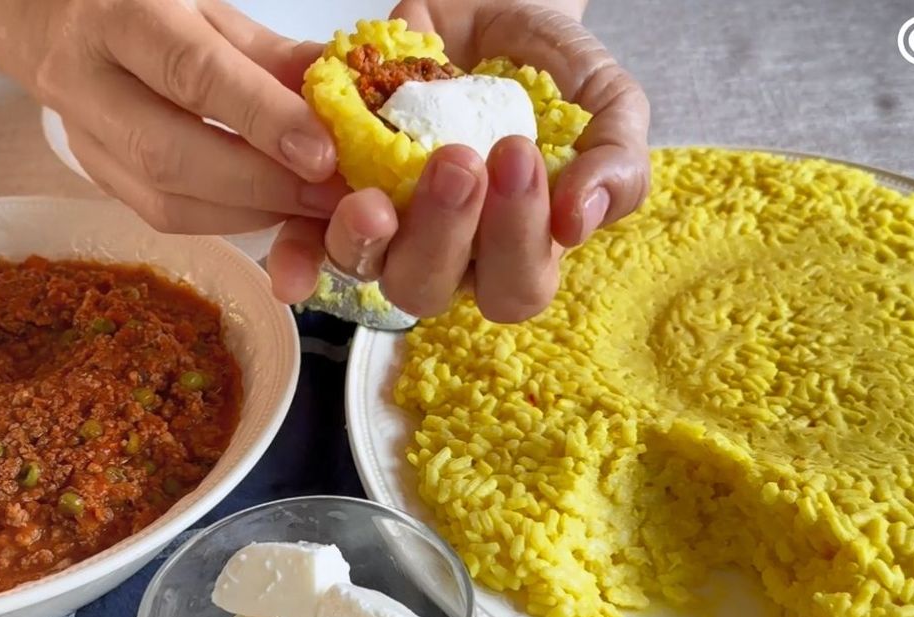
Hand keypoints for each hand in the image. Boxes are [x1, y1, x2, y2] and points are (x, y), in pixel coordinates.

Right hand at [32, 0, 346, 233]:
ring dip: (248, 214)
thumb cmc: (139, 6)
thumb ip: (268, 55)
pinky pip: (160, 215)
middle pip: (169, 155)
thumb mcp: (204, 7)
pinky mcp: (93, 176)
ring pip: (163, 201)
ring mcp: (82, 137)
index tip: (321, 153)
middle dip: (260, 186)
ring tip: (308, 207)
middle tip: (326, 197)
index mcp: (120, 16)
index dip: (261, 119)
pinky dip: (224, 220)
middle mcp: (86, 80)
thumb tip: (338, 97)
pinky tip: (267, 209)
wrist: (47, 18)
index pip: (192, 74)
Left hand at [268, 0, 650, 322]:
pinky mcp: (334, 194)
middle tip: (460, 161)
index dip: (516, 242)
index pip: (515, 287)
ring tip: (375, 196)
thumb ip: (616, 160)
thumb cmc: (552, 71)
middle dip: (444, 236)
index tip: (520, 157)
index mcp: (514, 250)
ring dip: (369, 241)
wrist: (491, 9)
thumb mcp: (606, 103)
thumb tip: (577, 220)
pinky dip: (299, 246)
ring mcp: (388, 228)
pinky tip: (297, 237)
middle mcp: (447, 254)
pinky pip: (307, 238)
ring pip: (368, 269)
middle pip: (431, 292)